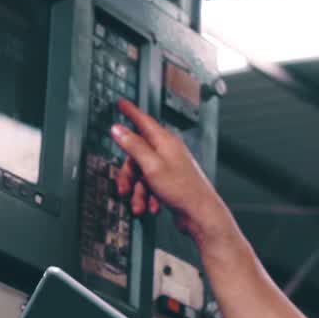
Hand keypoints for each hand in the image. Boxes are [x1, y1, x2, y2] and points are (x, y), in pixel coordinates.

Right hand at [111, 99, 227, 243]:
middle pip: (136, 154)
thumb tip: (118, 129)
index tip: (122, 103)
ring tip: (140, 205)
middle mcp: (167, 152)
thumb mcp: (151, 166)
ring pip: (141, 173)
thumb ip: (133, 146)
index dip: (131, 111)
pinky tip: (152, 206)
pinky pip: (149, 185)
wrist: (200, 214)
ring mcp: (169, 168)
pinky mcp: (169, 183)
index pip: (143, 120)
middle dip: (128, 174)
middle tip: (124, 188)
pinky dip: (147, 197)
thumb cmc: (183, 190)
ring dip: (137, 191)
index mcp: (165, 142)